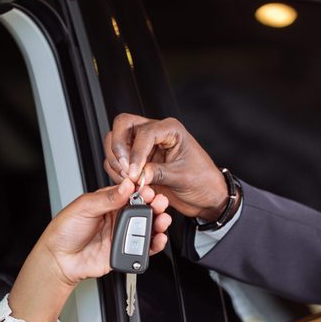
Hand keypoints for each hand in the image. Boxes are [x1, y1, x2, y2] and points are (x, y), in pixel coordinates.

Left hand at [9, 179, 170, 321]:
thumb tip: (126, 186)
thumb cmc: (64, 231)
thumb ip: (107, 198)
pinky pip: (144, 248)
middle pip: (144, 210)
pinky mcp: (125, 252)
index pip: (131, 193)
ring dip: (159, 223)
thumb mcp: (83, 207)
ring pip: (147, 227)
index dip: (143, 191)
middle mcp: (117, 217)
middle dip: (156, 206)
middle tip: (160, 204)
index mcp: (108, 202)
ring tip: (163, 220)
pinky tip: (159, 238)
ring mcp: (122, 235)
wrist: (59, 260)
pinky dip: (155, 244)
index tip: (149, 191)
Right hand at [104, 113, 231, 220]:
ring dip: (116, 160)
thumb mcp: (182, 177)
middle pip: (123, 125)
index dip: (136, 152)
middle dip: (119, 147)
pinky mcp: (138, 160)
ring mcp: (144, 146)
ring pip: (114, 140)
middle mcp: (155, 133)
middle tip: (125, 169)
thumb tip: (136, 174)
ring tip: (128, 178)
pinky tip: (128, 183)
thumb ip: (158, 173)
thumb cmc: (203, 181)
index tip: (134, 172)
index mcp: (170, 130)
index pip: (144, 132)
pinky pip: (116, 159)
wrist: (206, 196)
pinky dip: (116, 171)